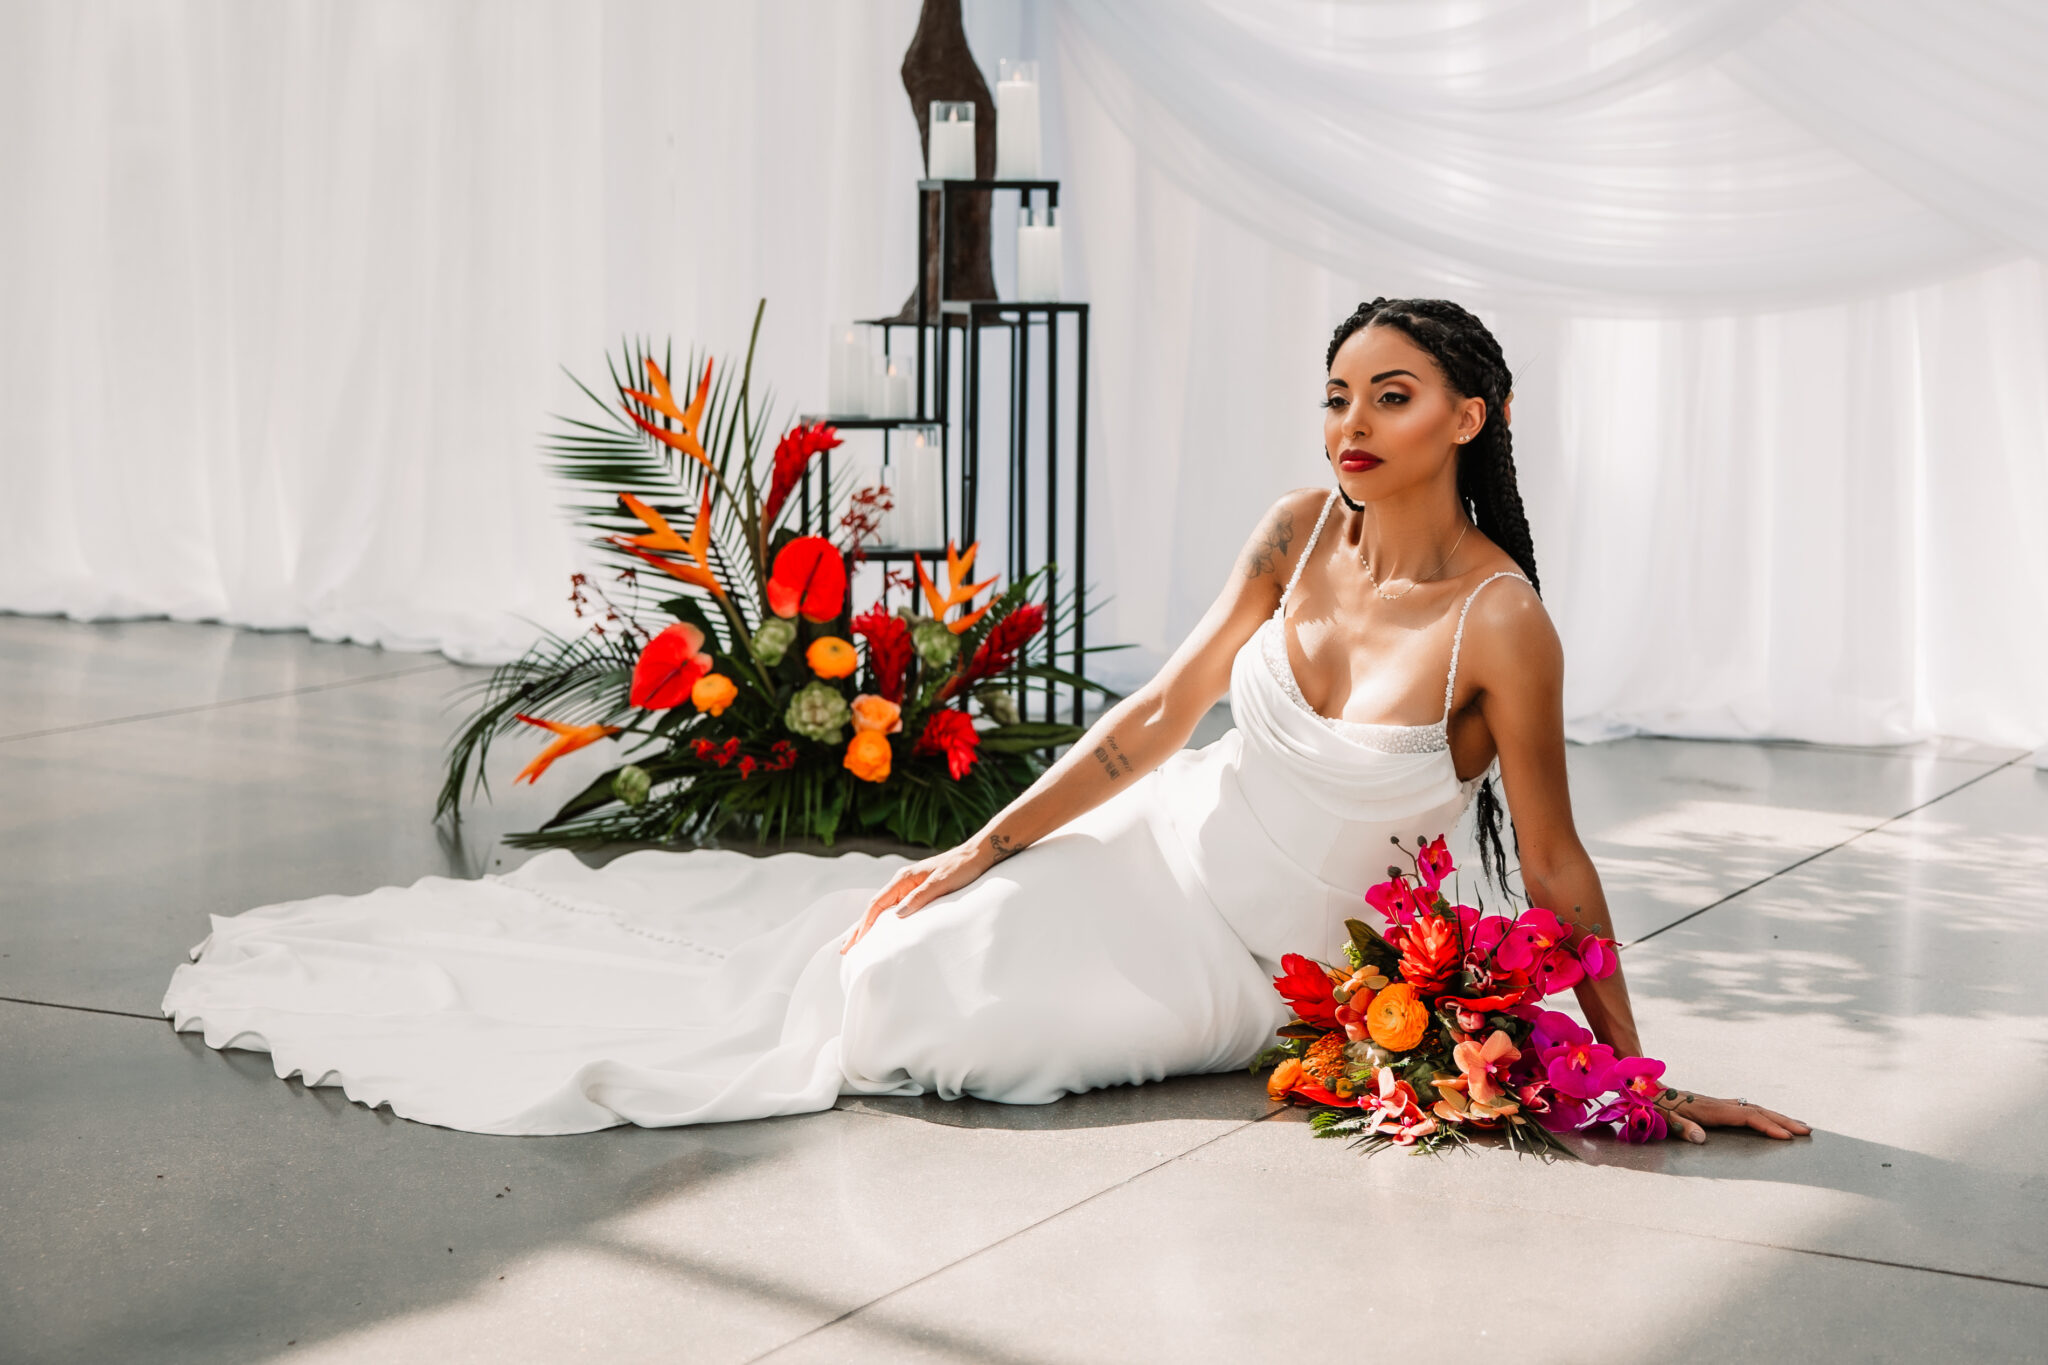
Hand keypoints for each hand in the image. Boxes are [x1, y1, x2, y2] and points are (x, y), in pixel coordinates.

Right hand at [839, 838, 1000, 954]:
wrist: (975, 856)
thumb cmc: (960, 868)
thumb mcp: (940, 883)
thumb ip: (919, 898)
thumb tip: (897, 915)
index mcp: (903, 878)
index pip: (877, 904)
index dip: (865, 924)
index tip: (856, 942)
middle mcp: (902, 882)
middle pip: (874, 907)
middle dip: (860, 928)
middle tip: (846, 948)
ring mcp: (908, 886)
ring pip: (882, 909)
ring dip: (869, 926)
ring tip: (857, 943)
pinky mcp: (917, 891)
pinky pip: (894, 908)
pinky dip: (883, 920)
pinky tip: (881, 931)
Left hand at [1654, 1086, 1810, 1143]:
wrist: (1648, 1091)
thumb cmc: (1657, 1108)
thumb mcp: (1666, 1120)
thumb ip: (1683, 1129)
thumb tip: (1700, 1140)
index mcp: (1712, 1110)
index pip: (1747, 1117)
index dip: (1767, 1127)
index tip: (1786, 1137)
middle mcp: (1720, 1105)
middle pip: (1759, 1111)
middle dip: (1784, 1121)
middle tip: (1807, 1131)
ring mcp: (1721, 1104)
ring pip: (1756, 1109)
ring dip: (1779, 1117)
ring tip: (1801, 1127)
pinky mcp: (1718, 1106)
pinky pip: (1748, 1110)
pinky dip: (1766, 1116)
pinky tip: (1775, 1121)